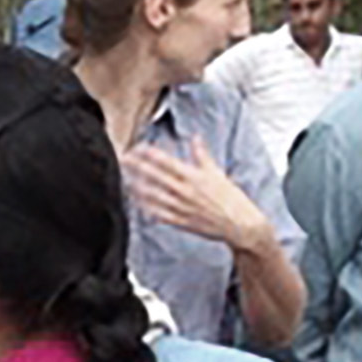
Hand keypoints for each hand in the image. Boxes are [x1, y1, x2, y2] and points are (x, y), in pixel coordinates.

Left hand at [128, 146, 272, 255]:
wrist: (239, 224)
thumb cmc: (230, 198)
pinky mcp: (181, 222)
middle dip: (137, 167)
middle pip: (155, 177)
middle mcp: (185, 192)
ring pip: (153, 196)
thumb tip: (195, 137)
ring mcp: (181, 208)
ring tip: (124, 179)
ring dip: (137, 187)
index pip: (167, 162)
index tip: (137, 147)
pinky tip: (136, 203)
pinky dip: (146, 208)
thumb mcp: (217, 173)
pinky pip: (159, 214)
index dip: (150, 154)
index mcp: (194, 177)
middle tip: (122, 159)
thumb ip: (202, 155)